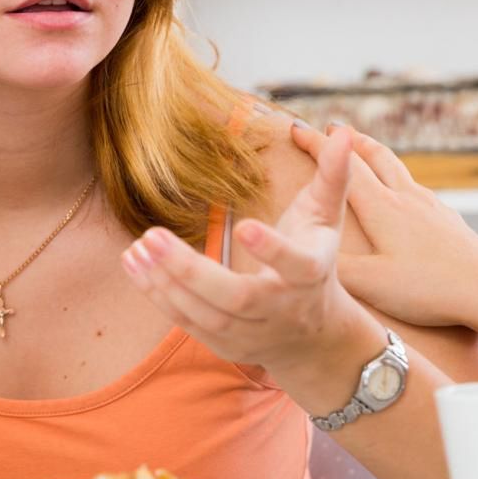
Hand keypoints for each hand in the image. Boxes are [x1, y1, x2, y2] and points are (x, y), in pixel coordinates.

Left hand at [121, 126, 373, 372]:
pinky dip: (158, 296)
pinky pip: (188, 324)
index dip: (272, 249)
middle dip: (192, 271)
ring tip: (136, 248)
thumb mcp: (328, 217)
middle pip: (237, 298)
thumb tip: (344, 132)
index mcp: (310, 274)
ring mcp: (253, 333)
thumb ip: (334, 175)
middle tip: (152, 236)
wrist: (315, 335)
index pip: (294, 265)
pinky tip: (133, 265)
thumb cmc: (317, 258)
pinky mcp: (226, 346)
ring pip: (207, 315)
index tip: (243, 226)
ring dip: (166, 282)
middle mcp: (282, 309)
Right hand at [289, 120, 477, 327]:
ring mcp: (432, 205)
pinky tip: (404, 196)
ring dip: (376, 153)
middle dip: (349, 139)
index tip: (296, 129)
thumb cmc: (429, 289)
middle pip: (375, 155)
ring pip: (399, 168)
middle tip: (331, 128)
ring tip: (365, 152)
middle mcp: (407, 197)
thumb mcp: (371, 284)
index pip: (342, 167)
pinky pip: (417, 189)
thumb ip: (333, 266)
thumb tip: (301, 250)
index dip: (317, 145)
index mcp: (382, 208)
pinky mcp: (449, 219)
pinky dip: (399, 179)